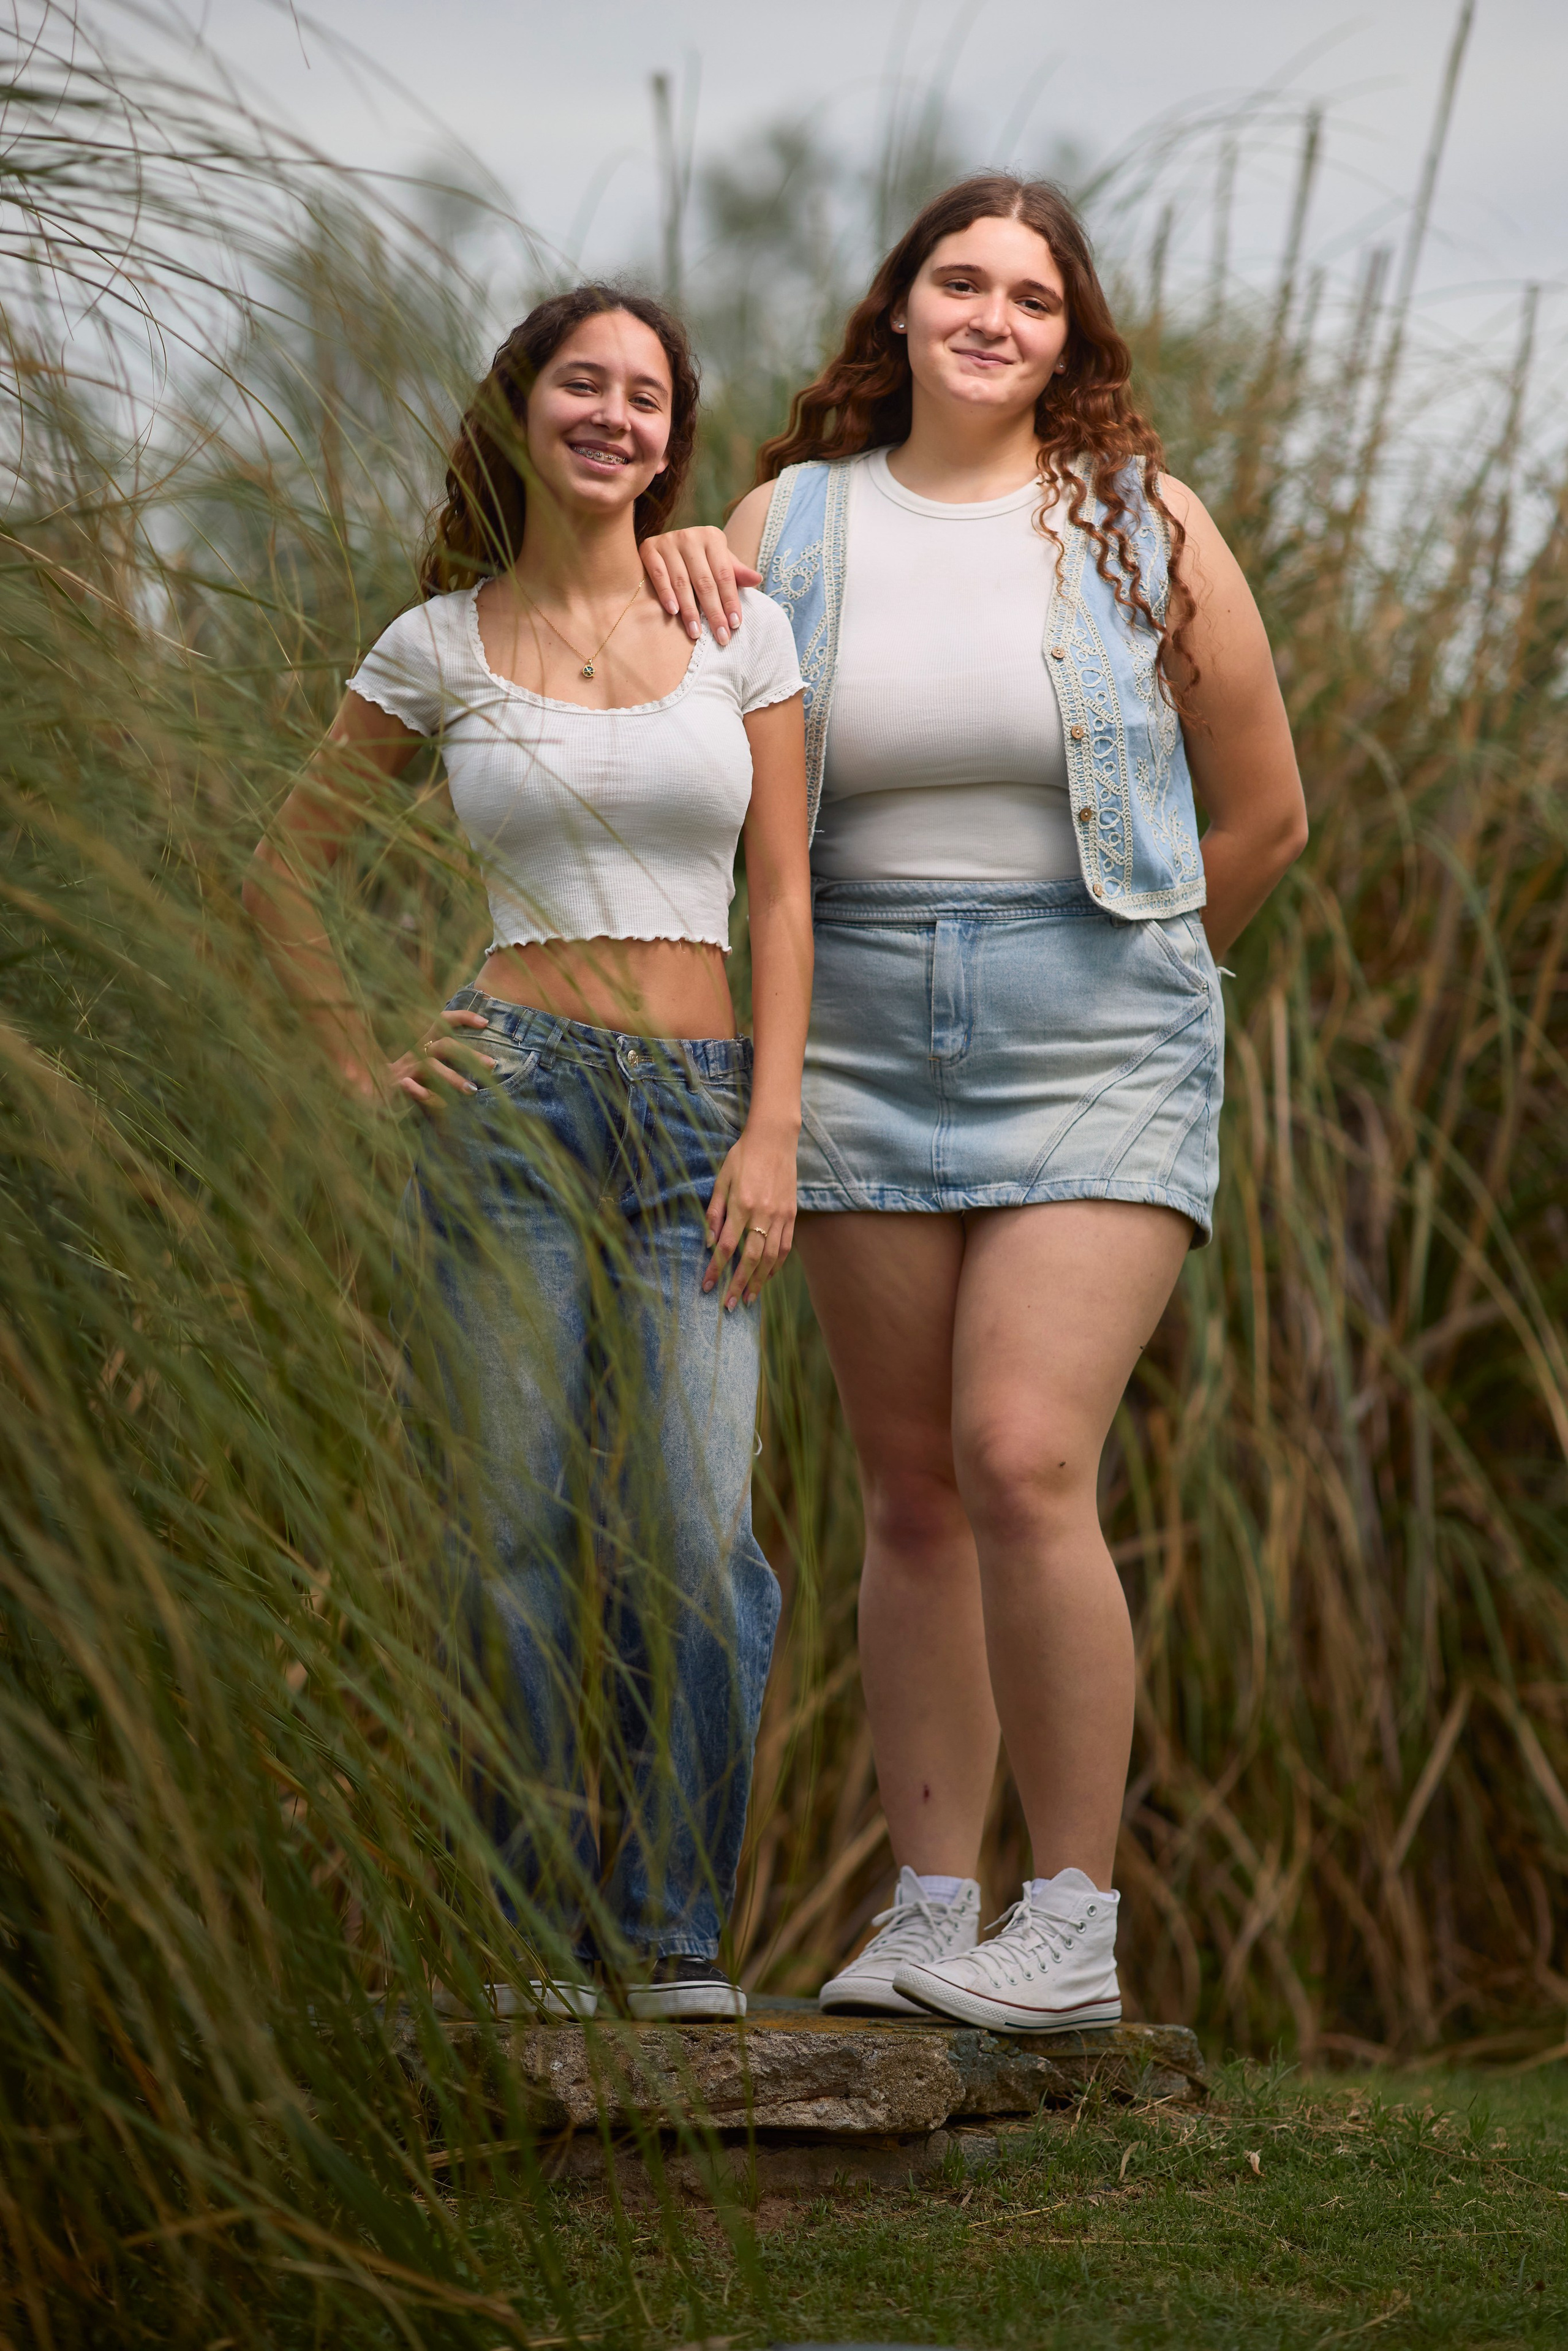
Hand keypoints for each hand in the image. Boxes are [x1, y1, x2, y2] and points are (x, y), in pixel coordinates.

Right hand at [381, 1007, 495, 1108]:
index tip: (485, 1023)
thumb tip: (483, 1060)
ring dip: (453, 1078)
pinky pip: (416, 1090)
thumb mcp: (432, 1066)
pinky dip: (430, 1097)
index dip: (463, 1017)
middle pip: (445, 1045)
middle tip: (491, 1065)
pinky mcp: (398, 1086)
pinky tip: (444, 1104)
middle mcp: (416, 1051)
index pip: (442, 1021)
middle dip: (470, 1054)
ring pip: (432, 1067)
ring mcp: (407, 1069)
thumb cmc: (410, 1079)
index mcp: (424, 1042)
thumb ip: (450, 1060)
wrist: (373, 1091)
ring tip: (472, 1090)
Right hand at [639, 525, 760, 645]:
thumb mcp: (719, 561)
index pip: (724, 575)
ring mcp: (668, 541)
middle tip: (720, 637)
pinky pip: (659, 575)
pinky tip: (673, 612)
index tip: (735, 625)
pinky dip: (666, 594)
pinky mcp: (649, 548)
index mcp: (712, 537)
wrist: (666, 543)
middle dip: (714, 612)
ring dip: (690, 610)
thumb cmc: (699, 558)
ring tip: (696, 632)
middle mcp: (690, 536)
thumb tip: (757, 579)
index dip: (730, 601)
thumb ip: (736, 572)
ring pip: (682, 581)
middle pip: (705, 581)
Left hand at [702, 1119, 797, 1310]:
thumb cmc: (742, 1157)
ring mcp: (780, 1216)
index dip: (716, 1270)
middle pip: (750, 1259)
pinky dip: (777, 1265)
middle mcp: (762, 1214)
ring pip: (771, 1258)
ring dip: (759, 1281)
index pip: (726, 1247)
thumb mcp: (721, 1180)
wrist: (774, 1140)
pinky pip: (785, 1246)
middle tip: (729, 1305)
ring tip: (750, 1298)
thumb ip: (714, 1211)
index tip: (707, 1286)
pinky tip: (768, 1277)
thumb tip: (709, 1242)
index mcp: (741, 1205)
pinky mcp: (791, 1214)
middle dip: (738, 1285)